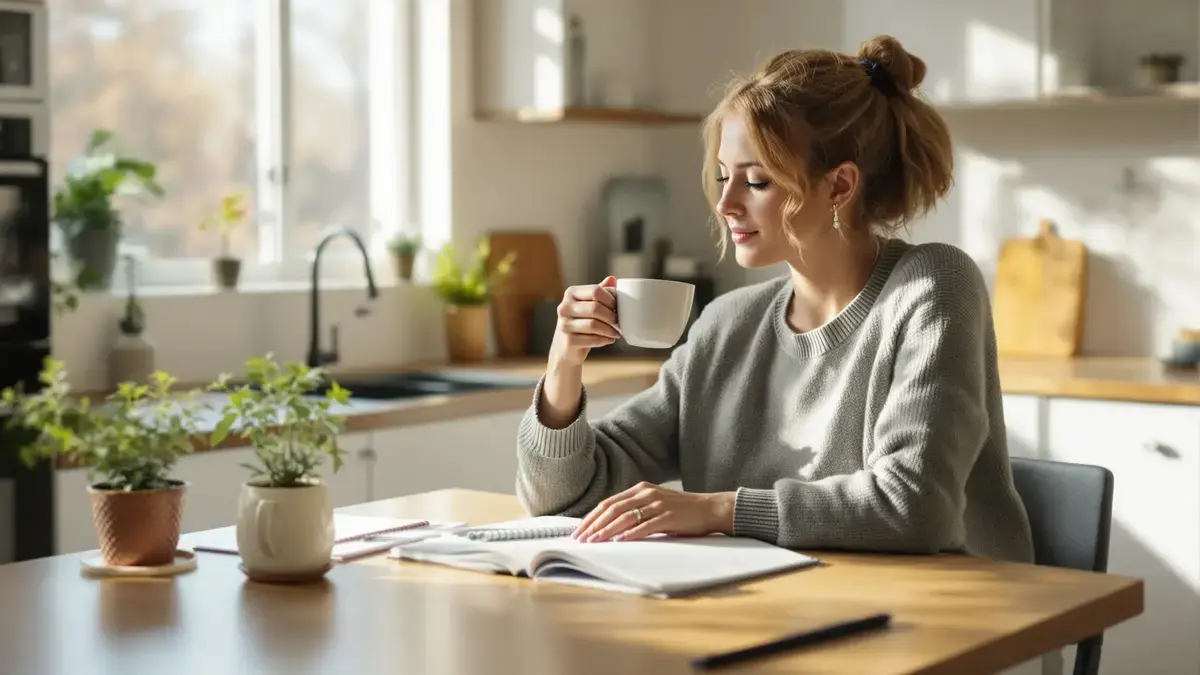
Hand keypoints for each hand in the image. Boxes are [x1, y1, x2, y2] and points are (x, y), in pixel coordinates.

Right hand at [549, 276, 620, 367]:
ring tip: (617, 332)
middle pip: (595, 308)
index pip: (595, 290)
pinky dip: (605, 340)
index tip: (619, 306)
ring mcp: (564, 324)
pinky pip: (592, 339)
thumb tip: (612, 279)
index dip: (611, 298)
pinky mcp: (568, 341)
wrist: (565, 347)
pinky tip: (610, 339)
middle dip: (612, 315)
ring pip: (594, 325)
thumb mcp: (588, 304)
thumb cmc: (581, 321)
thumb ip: (599, 291)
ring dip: (610, 329)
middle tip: (620, 321)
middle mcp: (564, 307)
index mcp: (571, 293)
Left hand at [572, 482, 734, 542]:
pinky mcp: (669, 516)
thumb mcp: (654, 506)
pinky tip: (619, 541)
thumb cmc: (681, 511)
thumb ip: (635, 511)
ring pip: (625, 517)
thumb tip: (610, 526)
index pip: (608, 503)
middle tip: (580, 539)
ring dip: (607, 530)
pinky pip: (646, 525)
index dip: (592, 517)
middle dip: (594, 525)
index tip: (579, 531)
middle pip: (612, 509)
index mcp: (640, 490)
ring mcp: (657, 504)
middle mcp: (646, 494)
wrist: (710, 509)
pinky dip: (631, 533)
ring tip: (594, 541)